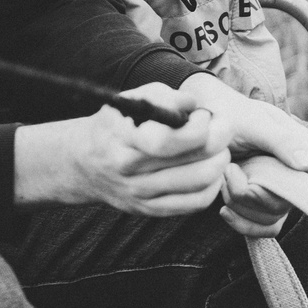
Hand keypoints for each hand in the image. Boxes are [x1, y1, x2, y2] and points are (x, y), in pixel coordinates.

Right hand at [11, 82, 227, 214]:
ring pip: (200, 184)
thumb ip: (164, 97)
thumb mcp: (131, 101)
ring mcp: (140, 195)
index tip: (204, 115)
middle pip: (193, 164)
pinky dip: (213, 185)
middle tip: (222, 127)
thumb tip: (194, 105)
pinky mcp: (150, 211)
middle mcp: (130, 172)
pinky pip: (195, 204)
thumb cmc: (116, 125)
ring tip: (219, 147)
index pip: (169, 141)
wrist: (84, 163)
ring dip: (220, 162)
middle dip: (220, 141)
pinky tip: (211, 169)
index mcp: (123, 141)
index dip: (198, 127)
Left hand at [178, 74, 307, 236]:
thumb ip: (281, 140)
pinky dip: (242, 223)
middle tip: (227, 171)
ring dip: (240, 206)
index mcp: (305, 148)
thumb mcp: (252, 121)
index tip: (236, 169)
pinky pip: (264, 228)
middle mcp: (298, 172)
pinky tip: (224, 209)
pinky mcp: (266, 203)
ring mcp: (282, 189)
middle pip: (282, 204)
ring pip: (271, 219)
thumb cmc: (230, 113)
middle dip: (246, 195)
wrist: (206, 120)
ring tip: (223, 181)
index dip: (268, 186)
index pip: (303, 184)